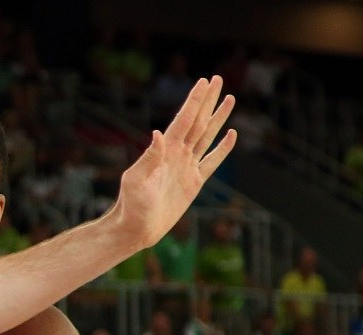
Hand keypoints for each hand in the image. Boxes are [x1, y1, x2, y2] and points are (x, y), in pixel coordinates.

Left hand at [113, 76, 236, 249]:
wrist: (137, 228)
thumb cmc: (131, 205)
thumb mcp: (136, 181)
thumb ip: (149, 158)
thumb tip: (158, 134)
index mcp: (165, 150)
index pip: (184, 119)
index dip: (194, 101)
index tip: (204, 81)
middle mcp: (177, 154)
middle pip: (198, 121)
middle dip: (207, 101)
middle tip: (218, 78)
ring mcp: (187, 167)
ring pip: (207, 136)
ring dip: (218, 118)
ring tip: (229, 98)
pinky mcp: (194, 182)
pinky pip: (212, 161)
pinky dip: (222, 148)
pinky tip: (231, 134)